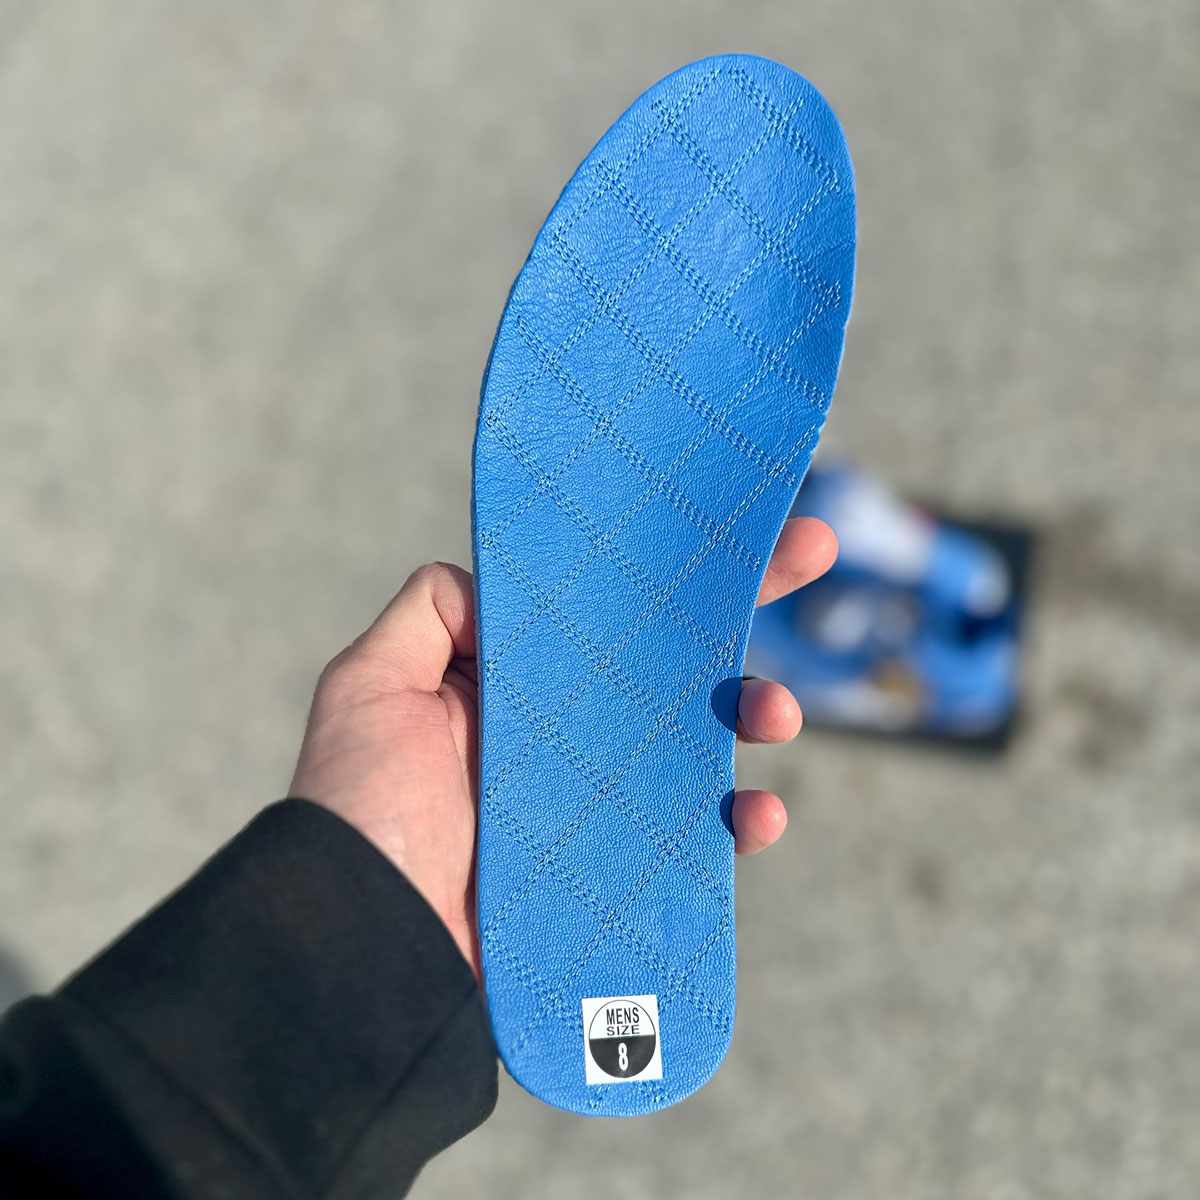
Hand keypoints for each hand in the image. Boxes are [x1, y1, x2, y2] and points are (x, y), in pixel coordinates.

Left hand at [290, 517, 836, 976]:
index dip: (661, 564)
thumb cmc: (361, 811)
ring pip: (701, 738)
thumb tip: (489, 581)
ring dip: (758, 708)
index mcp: (518, 682)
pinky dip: (742, 822)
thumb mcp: (368, 689)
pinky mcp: (622, 862)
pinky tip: (757, 816)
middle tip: (806, 554)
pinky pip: (700, 835)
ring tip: (776, 713)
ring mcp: (599, 796)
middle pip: (669, 656)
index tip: (724, 521)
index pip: (603, 606)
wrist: (367, 946)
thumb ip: (423, 617)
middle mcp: (565, 731)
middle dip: (741, 604)